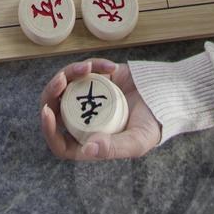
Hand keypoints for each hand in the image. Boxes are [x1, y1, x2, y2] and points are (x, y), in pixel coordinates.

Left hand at [40, 58, 162, 162]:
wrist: (166, 97)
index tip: (47, 113)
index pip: (59, 142)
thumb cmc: (152, 125)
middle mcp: (83, 119)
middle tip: (61, 80)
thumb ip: (114, 148)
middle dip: (52, 92)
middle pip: (55, 108)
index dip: (48, 130)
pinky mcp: (95, 78)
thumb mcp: (136, 142)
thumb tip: (88, 149)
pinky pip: (84, 70)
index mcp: (88, 140)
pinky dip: (93, 64)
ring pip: (65, 86)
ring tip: (86, 67)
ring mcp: (87, 97)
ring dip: (70, 73)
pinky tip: (111, 67)